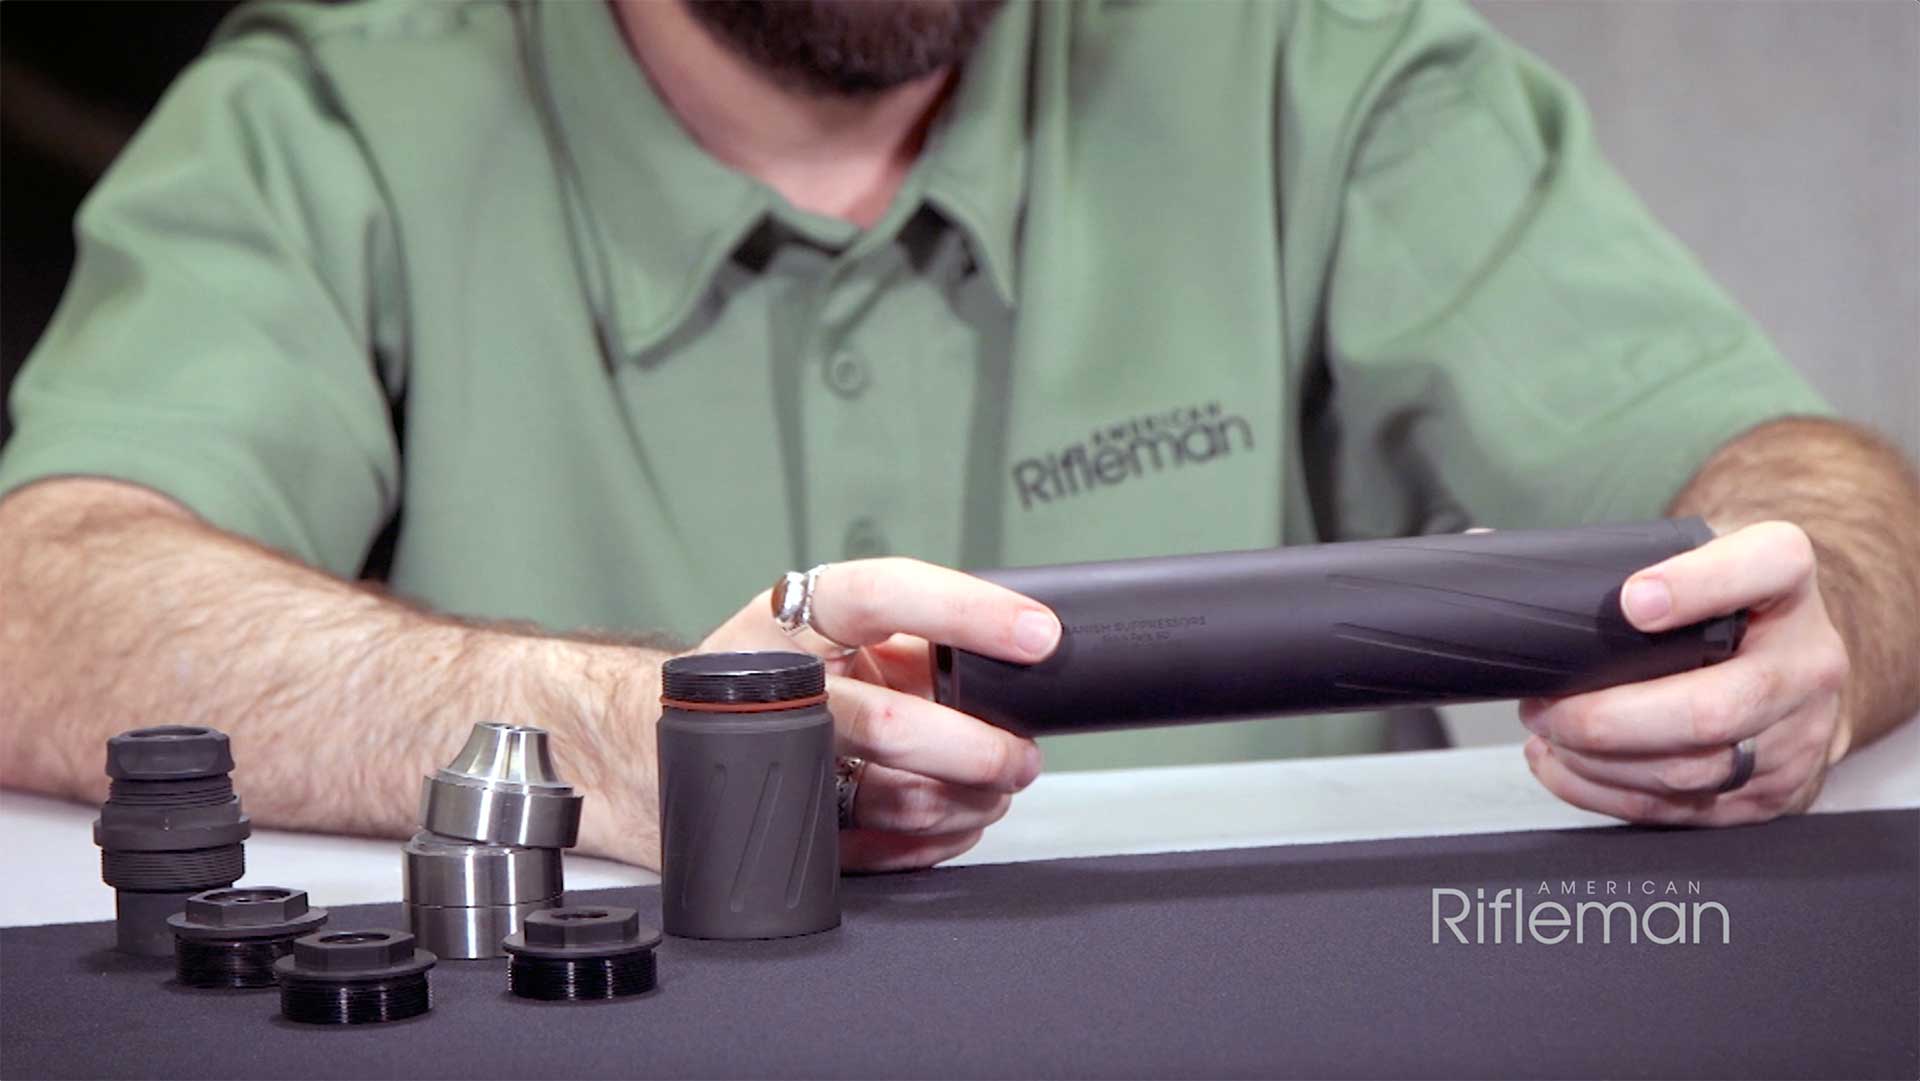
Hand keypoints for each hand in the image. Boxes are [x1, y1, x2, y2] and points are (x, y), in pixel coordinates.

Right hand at [699, 558, 1059, 870]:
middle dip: (977, 751)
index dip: (967, 612)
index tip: (1038, 635)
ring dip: (962, 804)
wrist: (657, 734)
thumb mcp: (827, 630)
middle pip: (888, 723)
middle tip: (1022, 758)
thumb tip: (1019, 656)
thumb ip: (905, 636)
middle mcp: (777, 683)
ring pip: (884, 795)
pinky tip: (951, 822)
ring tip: (994, 793)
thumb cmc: (771, 672)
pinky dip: (928, 844)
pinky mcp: (777, 823)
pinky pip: (869, 850)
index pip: (884, 593)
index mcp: (794, 616)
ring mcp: (772, 760)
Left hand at [1519, 521, 1851, 824]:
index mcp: (1786, 578)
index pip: (1766, 566)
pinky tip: (1565, 766)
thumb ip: (1605, 555)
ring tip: (1548, 734)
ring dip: (1599, 761)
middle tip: (1544, 705)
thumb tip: (1484, 547)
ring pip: (1693, 770)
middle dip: (1607, 719)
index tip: (1632, 601)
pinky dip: (1607, 793)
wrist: (1785, 653)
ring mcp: (1798, 732)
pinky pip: (1685, 809)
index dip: (1699, 585)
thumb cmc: (1713, 602)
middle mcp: (1807, 657)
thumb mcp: (1685, 556)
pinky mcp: (1775, 790)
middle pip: (1713, 707)